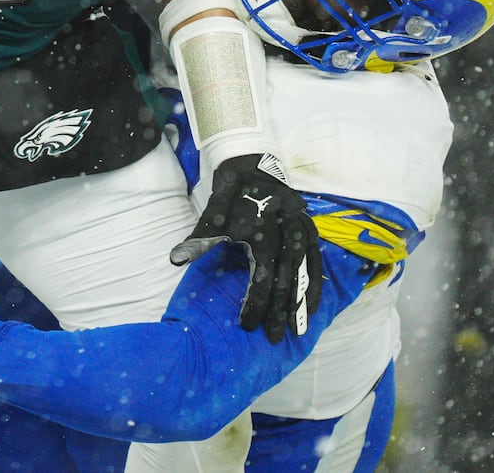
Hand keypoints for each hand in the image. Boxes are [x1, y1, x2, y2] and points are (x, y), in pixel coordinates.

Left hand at [171, 153, 321, 343]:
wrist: (252, 156)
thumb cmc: (231, 187)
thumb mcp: (213, 208)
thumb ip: (201, 236)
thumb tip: (176, 260)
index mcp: (263, 228)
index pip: (262, 275)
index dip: (256, 301)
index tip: (248, 325)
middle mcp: (286, 229)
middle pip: (287, 277)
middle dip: (280, 309)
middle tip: (272, 338)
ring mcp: (301, 227)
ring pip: (306, 270)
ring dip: (303, 300)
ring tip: (299, 329)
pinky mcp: (308, 226)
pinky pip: (316, 258)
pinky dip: (316, 281)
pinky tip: (313, 304)